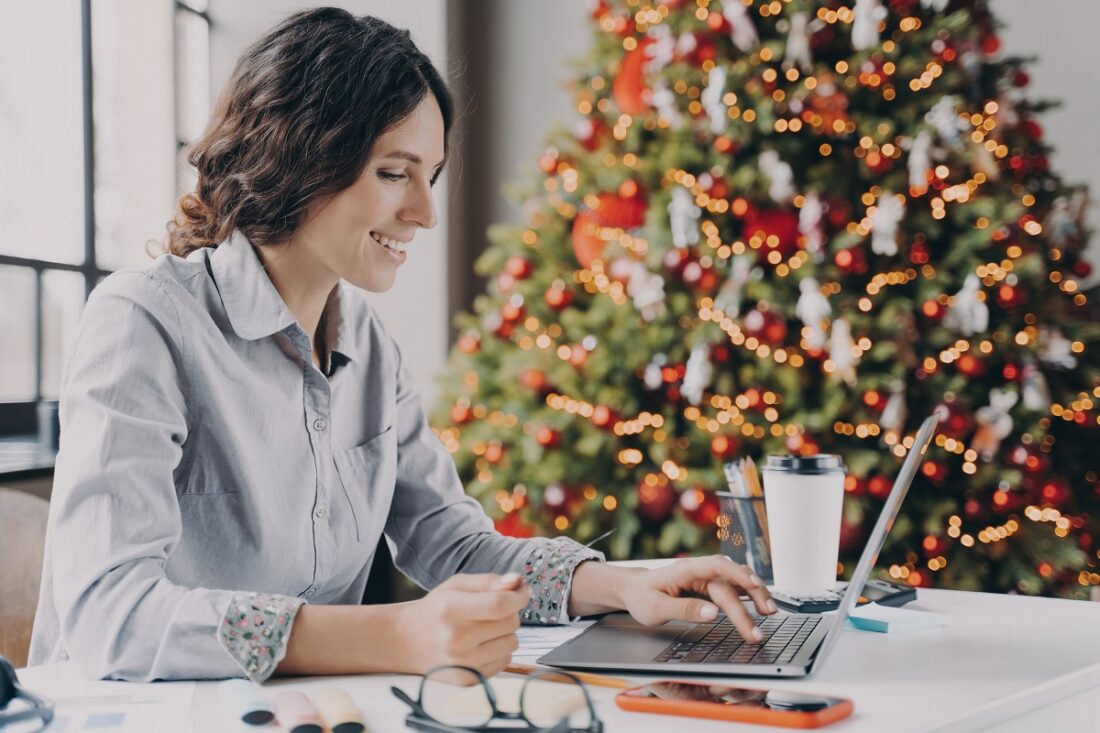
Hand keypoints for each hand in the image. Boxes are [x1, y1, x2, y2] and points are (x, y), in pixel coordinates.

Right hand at [393, 572, 529, 677]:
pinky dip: (498, 651)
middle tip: (492, 610)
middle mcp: (456, 639)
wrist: (405, 642)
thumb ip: (488, 581)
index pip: (500, 605)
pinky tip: (480, 646)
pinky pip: (504, 662)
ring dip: (505, 633)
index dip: (518, 596)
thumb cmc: (435, 610)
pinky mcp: (467, 680)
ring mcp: (462, 663)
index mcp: (451, 609)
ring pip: (512, 643)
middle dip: (509, 612)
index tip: (522, 591)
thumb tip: (517, 582)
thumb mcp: (456, 586)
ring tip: (483, 629)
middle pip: (510, 623)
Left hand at [616, 556, 775, 641]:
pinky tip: (761, 606)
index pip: (716, 567)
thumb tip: (712, 613)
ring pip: (738, 581)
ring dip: (756, 594)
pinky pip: (735, 588)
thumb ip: (684, 609)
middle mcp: (700, 571)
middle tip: (758, 630)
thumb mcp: (655, 608)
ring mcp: (707, 578)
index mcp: (685, 570)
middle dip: (748, 604)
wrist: (635, 589)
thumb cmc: (643, 596)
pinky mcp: (711, 587)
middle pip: (730, 584)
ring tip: (770, 612)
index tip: (754, 586)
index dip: (737, 574)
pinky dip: (750, 596)